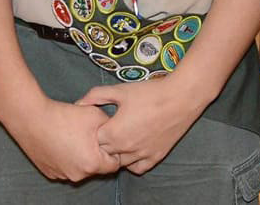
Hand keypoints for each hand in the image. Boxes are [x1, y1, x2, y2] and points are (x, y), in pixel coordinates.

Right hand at [5, 94, 119, 181]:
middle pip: (97, 167)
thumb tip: (118, 130)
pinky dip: (68, 157)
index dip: (115, 151)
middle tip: (91, 135)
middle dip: (98, 153)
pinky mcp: (50, 172)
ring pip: (81, 167)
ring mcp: (62, 175)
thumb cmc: (63, 117)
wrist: (32, 119)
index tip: (110, 140)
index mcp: (92, 163)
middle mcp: (78, 175)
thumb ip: (112, 126)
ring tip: (74, 136)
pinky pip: (66, 167)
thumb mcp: (96, 115)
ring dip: (82, 156)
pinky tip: (63, 141)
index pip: (114, 165)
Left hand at [79, 75, 208, 173]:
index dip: (97, 129)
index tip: (104, 120)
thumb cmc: (150, 92)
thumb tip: (78, 103)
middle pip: (105, 153)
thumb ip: (96, 96)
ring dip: (119, 152)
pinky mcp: (155, 157)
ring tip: (124, 136)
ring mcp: (140, 155)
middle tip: (113, 127)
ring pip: (120, 162)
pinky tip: (135, 147)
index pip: (94, 140)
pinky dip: (132, 162)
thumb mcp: (120, 90)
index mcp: (113, 133)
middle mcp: (124, 149)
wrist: (181, 98)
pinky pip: (137, 168)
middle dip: (106, 142)